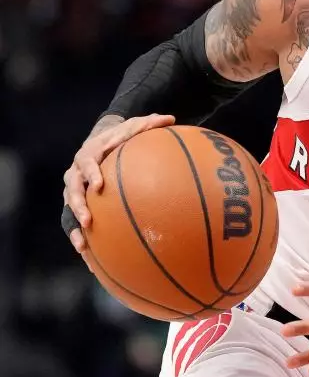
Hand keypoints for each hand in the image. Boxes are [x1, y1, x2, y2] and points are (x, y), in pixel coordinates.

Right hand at [61, 113, 175, 251]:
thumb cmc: (122, 135)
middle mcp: (76, 173)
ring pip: (68, 210)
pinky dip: (82, 238)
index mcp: (89, 154)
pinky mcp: (78, 203)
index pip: (86, 163)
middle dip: (77, 205)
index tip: (98, 185)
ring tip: (83, 245)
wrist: (101, 140)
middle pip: (71, 190)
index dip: (90, 173)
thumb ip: (149, 123)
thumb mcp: (134, 126)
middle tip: (88, 219)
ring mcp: (74, 190)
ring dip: (74, 227)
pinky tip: (91, 259)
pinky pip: (76, 223)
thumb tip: (171, 117)